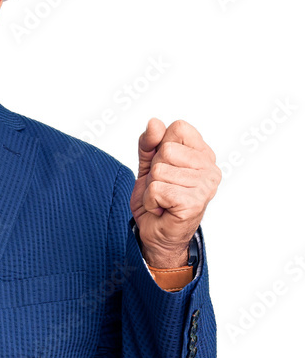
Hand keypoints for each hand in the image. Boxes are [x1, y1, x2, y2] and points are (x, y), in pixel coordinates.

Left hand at [130, 117, 220, 267]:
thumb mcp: (148, 166)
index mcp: (203, 154)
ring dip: (152, 188)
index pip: (178, 127)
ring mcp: (204, 186)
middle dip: (154, 170)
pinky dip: (151, 201)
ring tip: (162, 200)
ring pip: (159, 171)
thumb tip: (154, 123)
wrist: (155, 234)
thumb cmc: (156, 200)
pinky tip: (162, 209)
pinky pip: (156, 189)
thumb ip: (149, 143)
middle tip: (162, 188)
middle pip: (167, 149)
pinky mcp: (193, 202)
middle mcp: (210, 168)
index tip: (164, 165)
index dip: (161, 145)